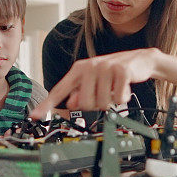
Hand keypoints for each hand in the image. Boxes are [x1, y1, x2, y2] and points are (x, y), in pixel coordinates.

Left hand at [30, 48, 161, 118]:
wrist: (140, 60)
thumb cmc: (114, 73)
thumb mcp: (95, 82)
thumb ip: (80, 92)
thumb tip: (71, 103)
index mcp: (79, 69)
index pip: (59, 90)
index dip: (47, 104)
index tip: (35, 116)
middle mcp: (90, 66)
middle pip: (84, 103)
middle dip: (95, 105)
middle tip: (104, 95)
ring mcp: (105, 68)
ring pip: (102, 103)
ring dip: (111, 102)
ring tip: (115, 90)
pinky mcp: (121, 72)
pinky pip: (118, 99)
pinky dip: (123, 99)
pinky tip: (125, 88)